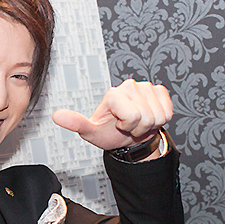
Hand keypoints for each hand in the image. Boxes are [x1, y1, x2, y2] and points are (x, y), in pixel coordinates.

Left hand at [52, 79, 172, 150]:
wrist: (128, 137)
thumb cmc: (109, 132)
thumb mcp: (90, 131)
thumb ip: (75, 123)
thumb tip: (56, 116)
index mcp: (113, 94)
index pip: (132, 115)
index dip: (128, 126)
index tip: (119, 125)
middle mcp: (129, 86)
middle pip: (145, 116)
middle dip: (139, 127)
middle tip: (129, 126)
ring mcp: (146, 87)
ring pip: (158, 115)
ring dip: (149, 125)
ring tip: (137, 123)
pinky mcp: (160, 91)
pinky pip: (168, 111)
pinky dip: (161, 119)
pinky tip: (149, 117)